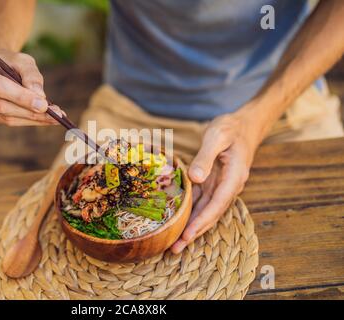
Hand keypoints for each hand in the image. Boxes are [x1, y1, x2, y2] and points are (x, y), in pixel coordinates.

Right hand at [0, 49, 63, 125]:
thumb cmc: (10, 61)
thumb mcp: (23, 60)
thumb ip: (31, 75)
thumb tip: (39, 96)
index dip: (20, 97)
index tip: (44, 105)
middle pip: (0, 105)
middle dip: (30, 112)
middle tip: (55, 115)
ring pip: (4, 118)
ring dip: (32, 120)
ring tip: (54, 118)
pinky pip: (5, 121)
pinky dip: (26, 121)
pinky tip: (42, 118)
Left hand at [171, 111, 261, 253]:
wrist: (243, 125)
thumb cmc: (231, 129)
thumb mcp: (217, 137)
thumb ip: (205, 157)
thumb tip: (195, 178)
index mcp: (234, 176)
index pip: (218, 204)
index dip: (203, 221)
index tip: (188, 235)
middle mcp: (229, 186)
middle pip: (211, 214)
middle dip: (195, 232)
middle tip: (175, 248)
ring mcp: (222, 186)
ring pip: (206, 211)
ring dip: (192, 226)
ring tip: (175, 243)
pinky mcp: (213, 183)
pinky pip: (201, 201)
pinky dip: (191, 212)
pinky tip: (178, 221)